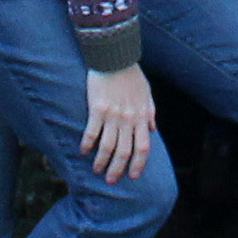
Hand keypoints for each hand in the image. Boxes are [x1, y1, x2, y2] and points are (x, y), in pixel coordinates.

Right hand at [80, 62, 157, 182]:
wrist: (115, 57)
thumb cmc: (131, 75)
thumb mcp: (147, 93)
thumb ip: (150, 113)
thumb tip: (153, 129)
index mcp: (141, 116)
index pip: (143, 147)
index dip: (139, 164)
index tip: (133, 175)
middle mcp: (128, 119)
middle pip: (125, 152)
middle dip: (118, 169)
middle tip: (111, 180)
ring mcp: (113, 115)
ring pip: (108, 146)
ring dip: (102, 161)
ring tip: (97, 170)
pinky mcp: (97, 109)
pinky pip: (92, 132)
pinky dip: (88, 145)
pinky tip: (84, 151)